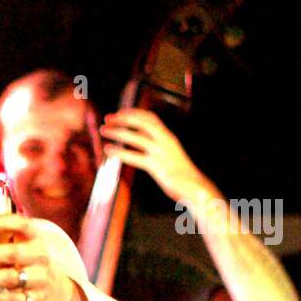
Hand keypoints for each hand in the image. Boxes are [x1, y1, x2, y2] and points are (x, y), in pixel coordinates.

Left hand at [0, 215, 77, 300]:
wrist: (57, 296)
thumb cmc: (31, 269)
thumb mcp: (25, 251)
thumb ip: (3, 245)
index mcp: (35, 241)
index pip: (23, 226)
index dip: (3, 223)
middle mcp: (39, 259)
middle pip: (12, 253)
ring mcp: (39, 281)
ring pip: (9, 278)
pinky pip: (11, 300)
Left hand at [100, 109, 217, 205]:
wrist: (196, 188)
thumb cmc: (181, 174)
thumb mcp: (170, 155)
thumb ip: (158, 147)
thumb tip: (142, 142)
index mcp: (169, 137)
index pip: (151, 118)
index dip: (134, 113)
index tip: (120, 112)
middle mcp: (166, 141)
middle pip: (143, 122)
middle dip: (124, 118)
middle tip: (108, 118)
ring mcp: (162, 153)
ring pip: (137, 137)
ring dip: (118, 132)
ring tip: (104, 130)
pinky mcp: (157, 167)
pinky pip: (135, 157)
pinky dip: (120, 152)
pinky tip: (108, 150)